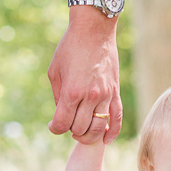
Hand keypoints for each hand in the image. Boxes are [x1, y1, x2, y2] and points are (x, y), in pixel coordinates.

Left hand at [48, 10, 121, 144]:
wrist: (94, 30)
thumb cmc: (70, 47)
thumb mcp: (55, 71)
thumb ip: (58, 96)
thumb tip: (63, 114)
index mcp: (72, 91)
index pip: (62, 123)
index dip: (54, 128)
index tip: (52, 125)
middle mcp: (90, 96)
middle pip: (80, 128)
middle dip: (70, 131)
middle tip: (67, 125)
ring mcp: (106, 95)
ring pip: (99, 128)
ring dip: (88, 135)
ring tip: (82, 132)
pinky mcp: (115, 92)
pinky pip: (117, 118)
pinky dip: (112, 132)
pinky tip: (106, 140)